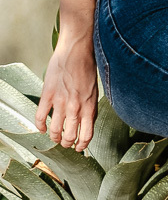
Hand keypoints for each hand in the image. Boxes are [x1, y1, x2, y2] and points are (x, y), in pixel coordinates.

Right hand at [36, 34, 98, 151]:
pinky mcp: (48, 95)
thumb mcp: (95, 90)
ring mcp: (60, 102)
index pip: (87, 135)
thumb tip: (88, 120)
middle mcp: (76, 107)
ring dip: (54, 137)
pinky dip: (40, 126)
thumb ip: (91, 106)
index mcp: (90, 106)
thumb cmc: (88, 68)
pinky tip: (42, 128)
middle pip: (70, 136)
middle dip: (68, 143)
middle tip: (66, 143)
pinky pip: (41, 117)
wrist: (77, 51)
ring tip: (55, 137)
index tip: (79, 148)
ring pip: (55, 130)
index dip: (82, 145)